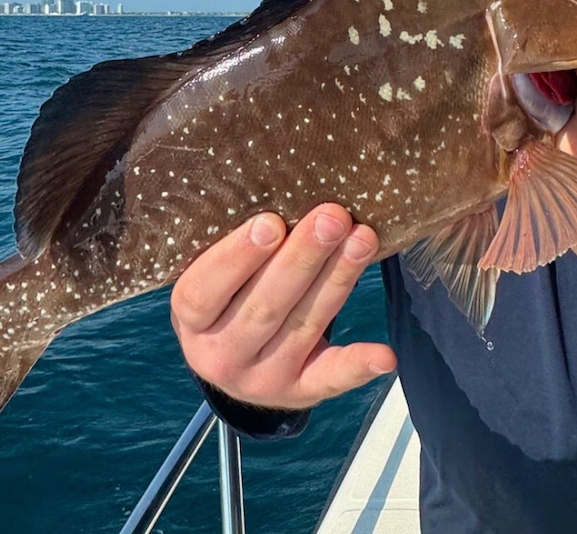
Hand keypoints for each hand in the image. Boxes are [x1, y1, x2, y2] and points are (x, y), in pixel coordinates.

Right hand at [171, 203, 396, 409]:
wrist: (231, 359)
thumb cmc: (226, 294)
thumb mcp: (211, 274)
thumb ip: (234, 245)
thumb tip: (279, 185)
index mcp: (191, 321)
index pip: (206, 291)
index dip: (238, 257)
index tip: (271, 221)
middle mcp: (221, 356)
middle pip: (265, 306)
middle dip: (303, 258)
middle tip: (332, 217)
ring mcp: (262, 379)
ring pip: (304, 326)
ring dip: (338, 280)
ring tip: (363, 239)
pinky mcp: (299, 391)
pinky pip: (330, 378)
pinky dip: (358, 366)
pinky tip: (384, 355)